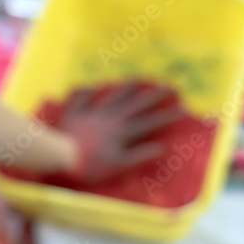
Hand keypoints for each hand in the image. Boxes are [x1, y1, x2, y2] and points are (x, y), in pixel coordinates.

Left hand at [61, 82, 185, 183]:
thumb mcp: (120, 164)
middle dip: (153, 96)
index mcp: (122, 131)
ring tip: (137, 79)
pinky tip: (89, 85)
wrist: (61, 154)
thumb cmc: (91, 164)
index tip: (182, 108)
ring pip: (112, 97)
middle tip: (167, 85)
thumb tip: (163, 147)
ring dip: (125, 88)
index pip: (149, 122)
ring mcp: (93, 113)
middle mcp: (111, 118)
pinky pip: (82, 99)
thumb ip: (140, 155)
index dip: (166, 116)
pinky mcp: (76, 113)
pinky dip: (86, 92)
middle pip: (135, 105)